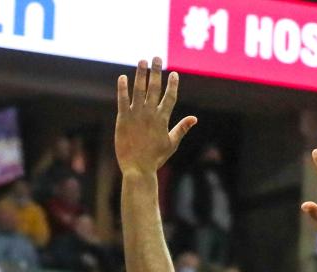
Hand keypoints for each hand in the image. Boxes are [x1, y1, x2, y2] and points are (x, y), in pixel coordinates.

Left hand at [115, 57, 196, 176]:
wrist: (138, 168)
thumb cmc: (155, 158)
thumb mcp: (171, 144)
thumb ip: (182, 128)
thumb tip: (194, 119)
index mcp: (163, 119)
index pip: (170, 97)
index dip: (172, 84)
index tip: (173, 73)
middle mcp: (150, 114)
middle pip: (154, 88)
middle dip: (156, 71)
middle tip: (157, 57)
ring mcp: (136, 115)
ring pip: (139, 90)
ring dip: (140, 74)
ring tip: (142, 61)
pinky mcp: (123, 119)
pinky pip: (122, 100)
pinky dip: (122, 88)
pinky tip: (123, 77)